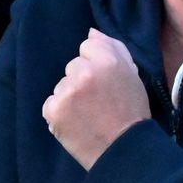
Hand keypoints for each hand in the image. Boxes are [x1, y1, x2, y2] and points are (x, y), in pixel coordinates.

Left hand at [42, 29, 150, 170]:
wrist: (124, 150)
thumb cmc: (131, 112)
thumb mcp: (131, 74)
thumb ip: (112, 48)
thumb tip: (90, 33)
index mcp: (107, 60)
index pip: (87, 47)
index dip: (97, 65)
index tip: (105, 83)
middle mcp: (84, 72)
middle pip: (73, 66)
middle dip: (82, 81)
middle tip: (98, 102)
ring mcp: (67, 91)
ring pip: (62, 85)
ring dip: (70, 97)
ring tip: (88, 115)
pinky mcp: (54, 110)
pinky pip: (51, 104)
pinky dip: (59, 114)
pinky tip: (76, 123)